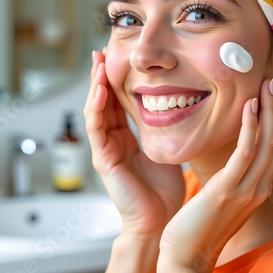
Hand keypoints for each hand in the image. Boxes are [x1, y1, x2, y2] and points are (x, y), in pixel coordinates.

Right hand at [83, 50, 184, 238]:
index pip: (116, 102)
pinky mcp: (103, 160)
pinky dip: (97, 108)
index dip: (115, 80)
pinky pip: (97, 129)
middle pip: (102, 102)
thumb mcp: (163, 148)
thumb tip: (178, 107)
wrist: (159, 221)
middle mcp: (112, 141)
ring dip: (95, 86)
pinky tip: (99, 90)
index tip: (116, 58)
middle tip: (100, 52)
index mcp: (125, 137)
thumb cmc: (162, 189)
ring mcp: (105, 149)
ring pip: (95, 111)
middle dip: (100, 77)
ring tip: (97, 64)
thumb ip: (163, 129)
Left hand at [157, 78, 272, 271]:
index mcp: (257, 187)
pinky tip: (249, 108)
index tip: (269, 95)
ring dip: (268, 111)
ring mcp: (247, 190)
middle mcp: (259, 187)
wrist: (187, 257)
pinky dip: (250, 128)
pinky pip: (245, 152)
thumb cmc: (199, 225)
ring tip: (266, 86)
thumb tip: (228, 156)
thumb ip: (230, 176)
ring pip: (267, 142)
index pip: (272, 146)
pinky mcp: (229, 190)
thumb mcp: (221, 195)